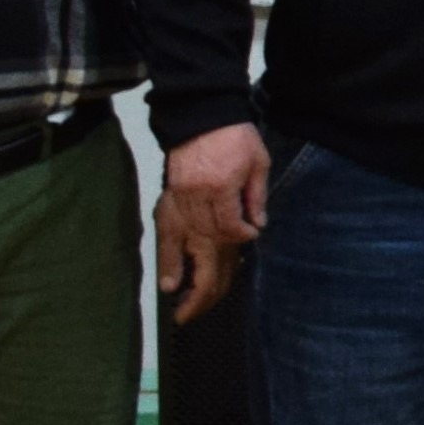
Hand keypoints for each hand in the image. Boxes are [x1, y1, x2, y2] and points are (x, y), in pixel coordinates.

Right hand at [156, 125, 270, 326]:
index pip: (229, 226)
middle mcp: (196, 198)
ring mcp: (179, 199)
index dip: (240, 236)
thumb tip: (256, 224)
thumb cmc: (234, 136)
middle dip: (204, 283)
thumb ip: (255, 195)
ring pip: (183, 243)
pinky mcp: (168, 196)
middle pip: (203, 245)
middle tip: (200, 310)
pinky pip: (166, 230)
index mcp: (220, 187)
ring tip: (181, 305)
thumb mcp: (257, 161)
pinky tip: (167, 277)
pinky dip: (166, 254)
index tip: (248, 236)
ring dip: (184, 273)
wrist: (202, 114)